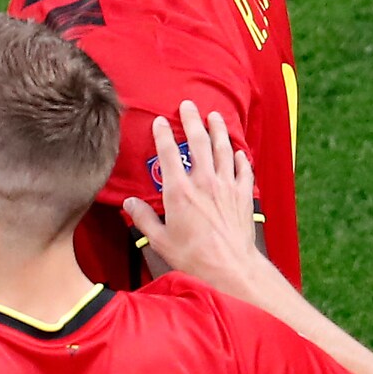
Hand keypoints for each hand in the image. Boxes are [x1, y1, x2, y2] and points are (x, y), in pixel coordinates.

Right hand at [122, 102, 263, 295]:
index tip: (159, 122)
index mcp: (179, 191)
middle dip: (192, 120)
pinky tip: (238, 152)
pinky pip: (244, 170)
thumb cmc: (192, 256)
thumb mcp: (159, 240)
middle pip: (198, 142)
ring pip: (223, 150)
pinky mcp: (243, 196)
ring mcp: (227, 187)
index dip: (162, 134)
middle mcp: (204, 182)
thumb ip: (143, 218)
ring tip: (214, 117)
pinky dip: (240, 158)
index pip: (167, 153)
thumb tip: (129, 203)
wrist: (229, 267)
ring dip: (218, 130)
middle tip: (188, 106)